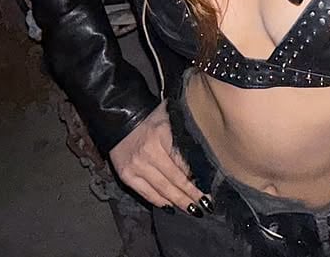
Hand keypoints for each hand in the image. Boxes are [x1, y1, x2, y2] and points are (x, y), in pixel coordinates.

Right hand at [108, 100, 211, 216]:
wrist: (120, 119)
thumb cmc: (150, 118)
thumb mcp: (170, 117)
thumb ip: (184, 133)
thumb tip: (204, 153)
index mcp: (162, 134)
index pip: (183, 162)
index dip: (197, 177)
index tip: (210, 188)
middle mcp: (149, 152)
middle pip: (175, 179)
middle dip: (192, 195)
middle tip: (206, 205)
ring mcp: (137, 166)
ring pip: (162, 189)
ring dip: (179, 202)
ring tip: (193, 210)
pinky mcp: (126, 176)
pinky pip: (146, 193)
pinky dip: (160, 202)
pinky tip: (171, 208)